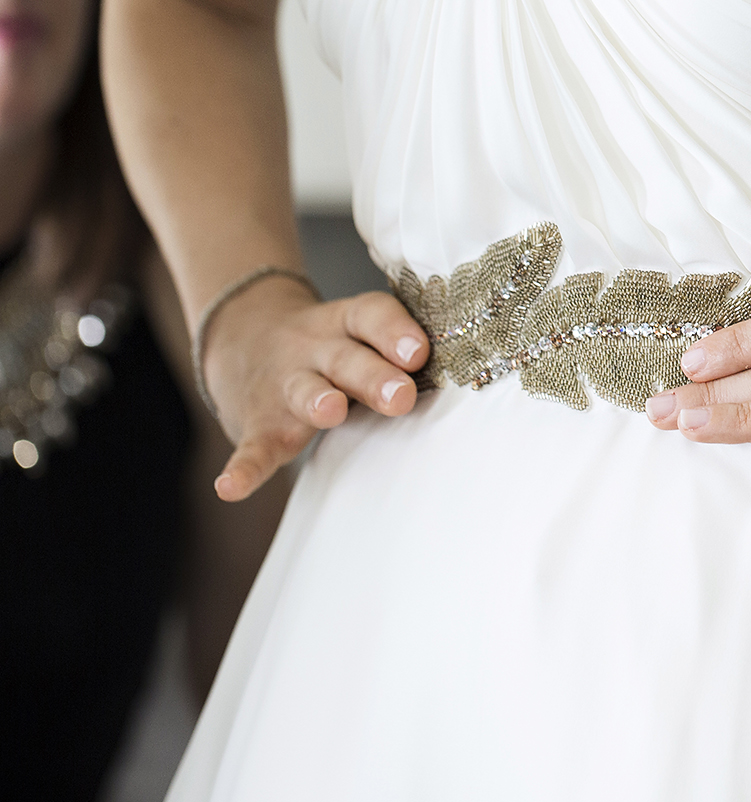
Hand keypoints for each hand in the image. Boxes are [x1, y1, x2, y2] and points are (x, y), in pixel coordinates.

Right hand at [200, 276, 429, 500]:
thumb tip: (468, 373)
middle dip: (372, 376)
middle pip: (345, 357)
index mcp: (347, 323)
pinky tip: (231, 487)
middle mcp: (315, 349)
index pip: (372, 315)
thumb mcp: (358, 332)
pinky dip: (242, 468)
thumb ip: (400, 350)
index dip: (395, 331)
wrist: (242, 335)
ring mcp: (284, 385)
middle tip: (400, 395)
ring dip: (317, 401)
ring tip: (330, 412)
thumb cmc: (331, 345)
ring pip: (303, 391)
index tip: (420, 352)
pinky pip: (250, 445)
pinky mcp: (257, 422)